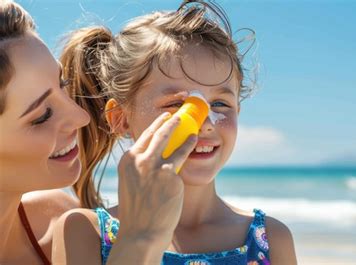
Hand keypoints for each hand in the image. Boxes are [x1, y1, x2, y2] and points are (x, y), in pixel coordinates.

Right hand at [115, 112, 195, 246]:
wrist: (142, 232)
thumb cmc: (138, 211)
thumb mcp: (131, 183)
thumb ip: (141, 167)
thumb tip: (156, 154)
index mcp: (126, 161)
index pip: (142, 137)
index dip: (154, 126)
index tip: (162, 119)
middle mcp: (139, 160)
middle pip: (156, 133)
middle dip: (168, 121)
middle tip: (176, 116)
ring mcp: (154, 166)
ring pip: (171, 140)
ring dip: (182, 130)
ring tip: (191, 126)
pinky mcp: (170, 174)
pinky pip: (182, 158)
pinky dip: (189, 146)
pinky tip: (194, 142)